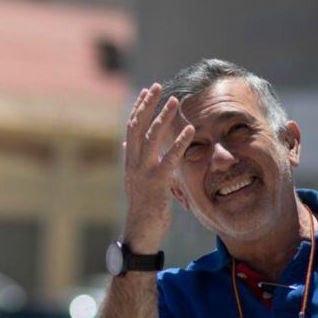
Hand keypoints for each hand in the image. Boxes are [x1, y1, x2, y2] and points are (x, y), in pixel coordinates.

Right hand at [122, 83, 194, 251]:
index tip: (147, 92)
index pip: (131, 128)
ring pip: (150, 138)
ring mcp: (143, 173)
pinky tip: (189, 130)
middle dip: (147, 105)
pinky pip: (169, 158)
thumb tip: (128, 145)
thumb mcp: (136, 181)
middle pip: (137, 127)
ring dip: (162, 117)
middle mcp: (133, 164)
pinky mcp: (156, 183)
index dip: (138, 108)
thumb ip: (135, 162)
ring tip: (174, 101)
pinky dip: (179, 142)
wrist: (140, 231)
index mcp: (129, 162)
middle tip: (158, 86)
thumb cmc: (143, 208)